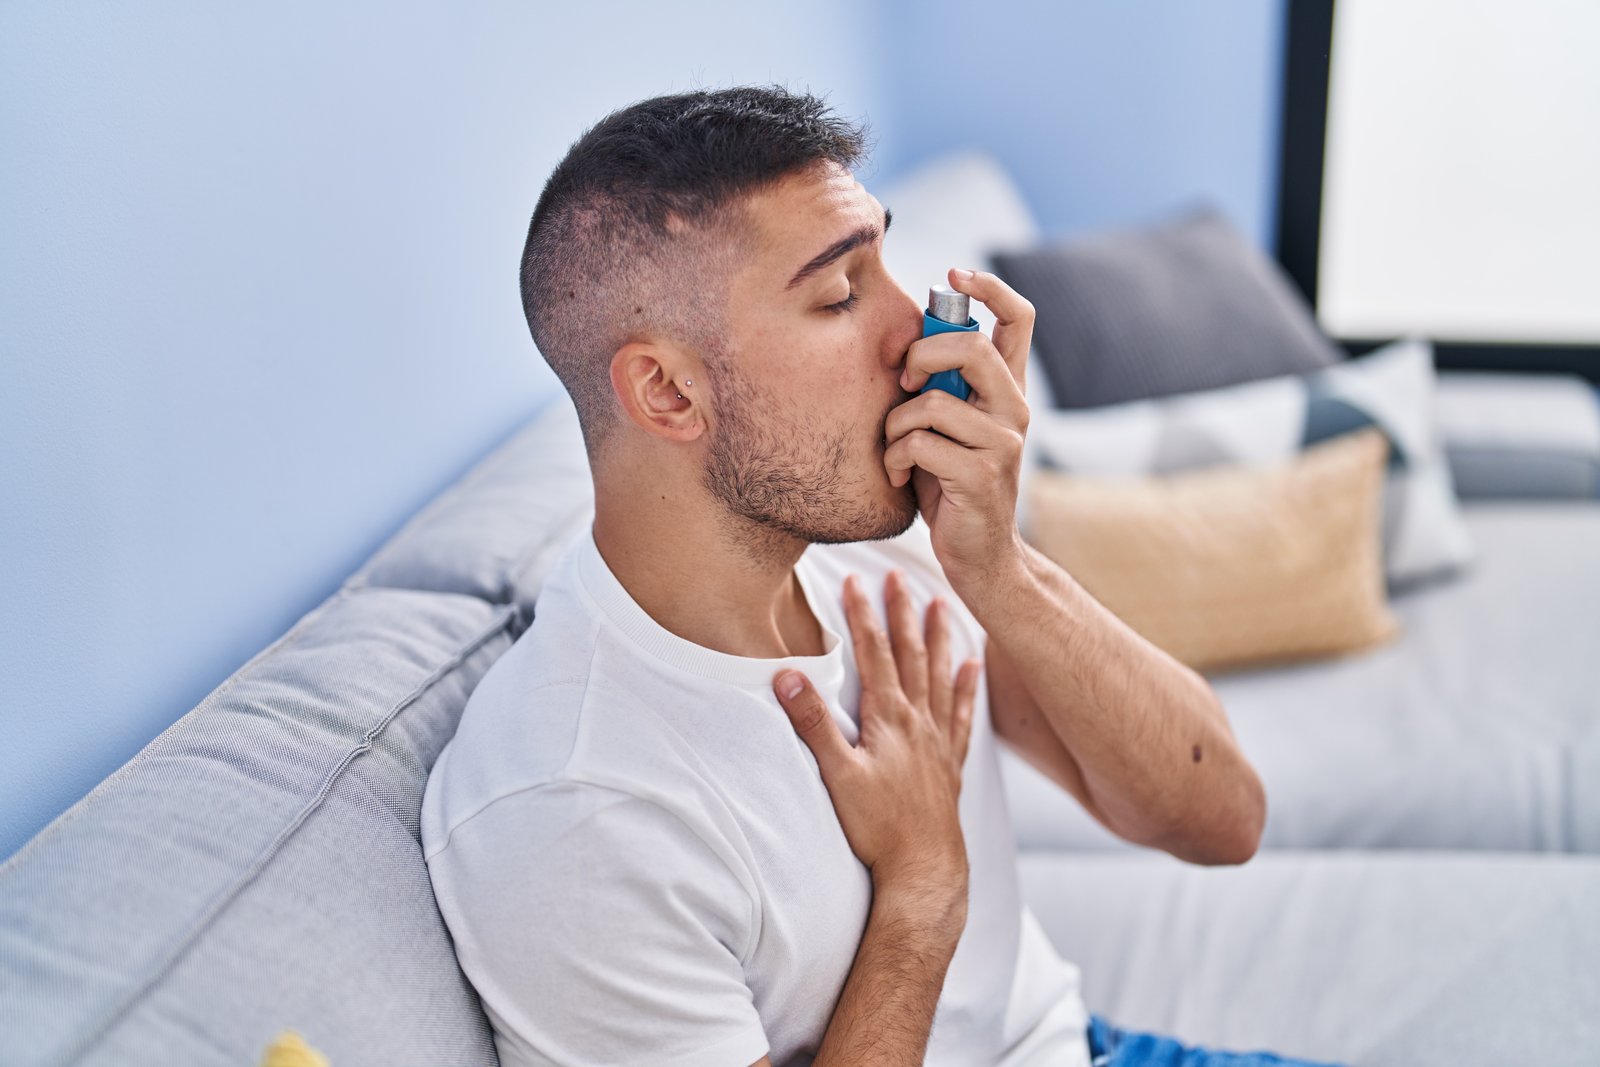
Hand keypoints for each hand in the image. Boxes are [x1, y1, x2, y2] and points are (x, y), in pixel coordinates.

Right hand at [773, 570, 980, 897]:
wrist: (925, 871)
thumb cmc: (878, 828)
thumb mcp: (837, 774)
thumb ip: (813, 724)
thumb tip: (787, 675)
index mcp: (890, 718)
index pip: (875, 653)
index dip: (864, 614)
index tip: (857, 578)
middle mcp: (919, 722)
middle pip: (911, 654)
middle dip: (902, 613)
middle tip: (900, 575)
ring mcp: (938, 742)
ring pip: (940, 675)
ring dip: (939, 637)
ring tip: (943, 604)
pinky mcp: (949, 764)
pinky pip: (961, 714)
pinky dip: (966, 687)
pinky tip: (973, 666)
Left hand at [885, 267, 1033, 589]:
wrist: (979, 557)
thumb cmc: (949, 486)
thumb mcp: (946, 427)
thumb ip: (939, 386)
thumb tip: (905, 341)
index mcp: (1008, 389)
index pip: (1020, 318)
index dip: (990, 286)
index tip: (954, 274)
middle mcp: (1014, 409)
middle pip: (969, 346)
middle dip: (920, 354)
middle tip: (903, 382)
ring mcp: (1003, 443)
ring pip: (930, 403)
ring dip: (894, 426)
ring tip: (892, 449)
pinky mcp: (981, 476)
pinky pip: (918, 444)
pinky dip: (892, 458)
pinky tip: (895, 475)